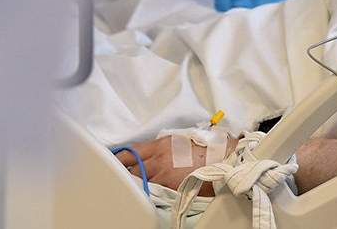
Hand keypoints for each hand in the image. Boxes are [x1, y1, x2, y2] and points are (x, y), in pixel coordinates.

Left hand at [117, 136, 232, 196]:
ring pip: (139, 180)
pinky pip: (152, 191)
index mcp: (161, 144)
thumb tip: (149, 155)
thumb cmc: (207, 150)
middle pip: (130, 167)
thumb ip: (163, 147)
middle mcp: (159, 157)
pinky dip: (148, 193)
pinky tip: (147, 194)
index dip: (119, 158)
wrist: (223, 159)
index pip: (131, 151)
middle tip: (117, 178)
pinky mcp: (170, 186)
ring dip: (136, 183)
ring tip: (133, 187)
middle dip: (124, 173)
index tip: (112, 163)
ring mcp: (163, 173)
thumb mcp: (182, 142)